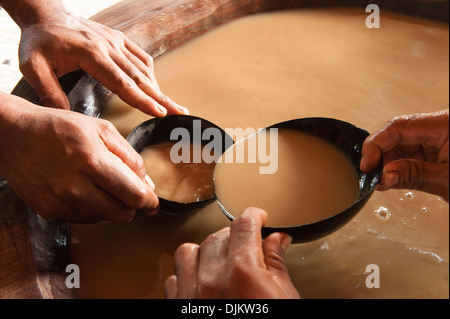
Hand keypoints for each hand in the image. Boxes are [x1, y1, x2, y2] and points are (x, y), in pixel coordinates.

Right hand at [0, 93, 158, 222]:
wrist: (14, 135)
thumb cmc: (59, 128)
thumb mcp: (102, 129)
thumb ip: (130, 157)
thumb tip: (147, 184)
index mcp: (93, 162)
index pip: (135, 196)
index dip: (150, 202)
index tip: (154, 203)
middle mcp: (76, 188)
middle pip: (123, 214)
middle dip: (133, 205)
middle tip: (131, 193)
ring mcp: (61, 203)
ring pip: (105, 218)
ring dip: (112, 206)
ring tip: (102, 184)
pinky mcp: (50, 211)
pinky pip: (84, 219)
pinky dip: (93, 208)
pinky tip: (85, 189)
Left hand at [17, 8, 187, 115]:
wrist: (46, 14)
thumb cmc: (38, 41)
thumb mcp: (32, 66)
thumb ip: (48, 92)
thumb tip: (64, 117)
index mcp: (92, 55)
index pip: (123, 83)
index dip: (142, 100)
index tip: (160, 113)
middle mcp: (109, 47)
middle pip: (140, 78)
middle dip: (161, 98)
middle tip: (180, 112)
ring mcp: (116, 42)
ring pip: (143, 69)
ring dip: (158, 88)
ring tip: (171, 105)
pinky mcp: (118, 39)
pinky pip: (140, 56)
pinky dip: (150, 73)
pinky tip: (154, 85)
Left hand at [164, 207, 299, 298]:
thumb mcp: (285, 297)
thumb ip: (277, 263)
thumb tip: (278, 239)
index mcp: (243, 272)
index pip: (244, 224)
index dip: (253, 215)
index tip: (257, 217)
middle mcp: (212, 280)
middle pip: (218, 236)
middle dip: (234, 236)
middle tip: (247, 247)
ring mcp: (192, 296)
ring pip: (189, 251)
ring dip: (206, 252)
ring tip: (220, 261)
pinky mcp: (178, 308)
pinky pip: (174, 278)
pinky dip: (188, 275)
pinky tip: (203, 281)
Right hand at [360, 109, 448, 201]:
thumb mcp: (449, 181)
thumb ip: (413, 176)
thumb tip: (384, 176)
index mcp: (445, 125)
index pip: (400, 126)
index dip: (377, 143)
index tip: (367, 164)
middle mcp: (440, 127)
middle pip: (398, 133)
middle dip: (381, 154)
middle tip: (371, 175)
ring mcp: (438, 139)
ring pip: (402, 144)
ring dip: (388, 162)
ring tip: (381, 180)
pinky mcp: (437, 151)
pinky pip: (411, 154)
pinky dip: (399, 166)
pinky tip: (391, 178)